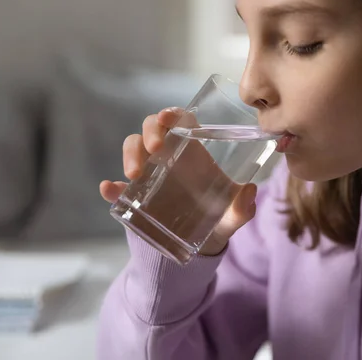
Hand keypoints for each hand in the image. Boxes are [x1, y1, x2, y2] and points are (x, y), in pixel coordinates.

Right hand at [100, 107, 257, 255]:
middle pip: (153, 128)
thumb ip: (242, 208)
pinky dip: (112, 187)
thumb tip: (251, 192)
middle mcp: (170, 157)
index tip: (166, 117)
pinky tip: (109, 189)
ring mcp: (150, 174)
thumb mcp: (232, 216)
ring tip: (134, 174)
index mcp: (195, 152)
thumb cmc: (218, 220)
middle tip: (156, 147)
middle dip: (150, 131)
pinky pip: (118, 187)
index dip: (172, 113)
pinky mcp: (135, 197)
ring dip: (130, 154)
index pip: (182, 121)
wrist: (199, 247)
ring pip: (133, 148)